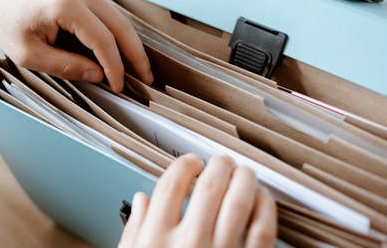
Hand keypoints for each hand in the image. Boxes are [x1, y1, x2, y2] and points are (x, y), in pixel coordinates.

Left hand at [0, 0, 152, 91]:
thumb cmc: (2, 22)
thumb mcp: (30, 55)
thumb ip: (67, 66)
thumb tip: (99, 75)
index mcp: (66, 5)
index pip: (104, 41)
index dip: (115, 67)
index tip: (119, 86)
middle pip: (120, 25)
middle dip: (135, 54)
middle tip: (147, 77)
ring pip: (116, 16)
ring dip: (127, 41)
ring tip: (137, 65)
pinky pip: (103, 8)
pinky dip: (113, 29)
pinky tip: (117, 46)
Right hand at [118, 154, 276, 247]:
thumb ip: (135, 230)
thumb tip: (141, 200)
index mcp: (156, 240)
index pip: (172, 184)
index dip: (184, 165)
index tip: (191, 162)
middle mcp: (189, 243)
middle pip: (210, 186)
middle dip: (218, 165)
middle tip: (221, 161)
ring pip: (240, 201)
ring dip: (244, 179)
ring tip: (244, 172)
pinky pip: (263, 229)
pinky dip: (265, 208)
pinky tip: (262, 199)